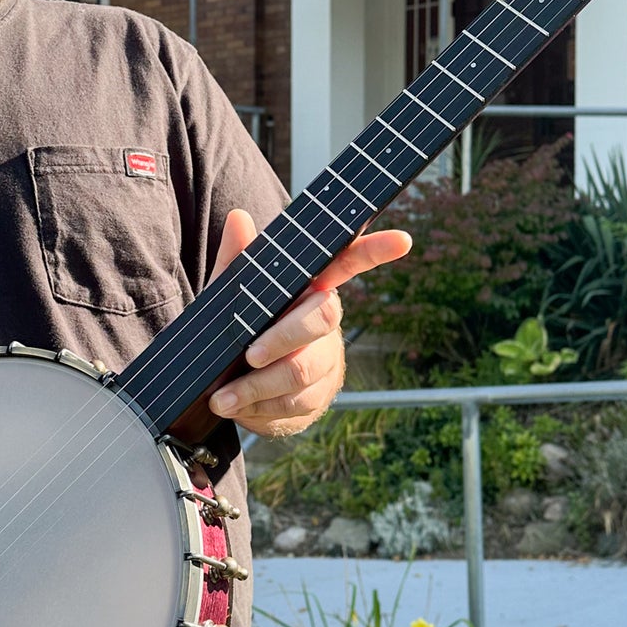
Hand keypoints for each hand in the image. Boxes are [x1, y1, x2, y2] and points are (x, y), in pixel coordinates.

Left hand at [205, 209, 410, 438]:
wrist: (242, 381)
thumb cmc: (246, 324)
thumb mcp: (234, 294)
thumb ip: (238, 261)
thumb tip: (238, 217)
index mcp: (310, 285)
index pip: (348, 261)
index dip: (375, 251)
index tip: (403, 240)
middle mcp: (325, 318)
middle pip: (320, 320)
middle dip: (283, 339)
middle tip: (250, 355)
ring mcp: (325, 358)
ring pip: (301, 371)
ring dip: (258, 387)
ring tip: (223, 398)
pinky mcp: (318, 394)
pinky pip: (293, 404)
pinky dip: (259, 408)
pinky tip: (236, 408)